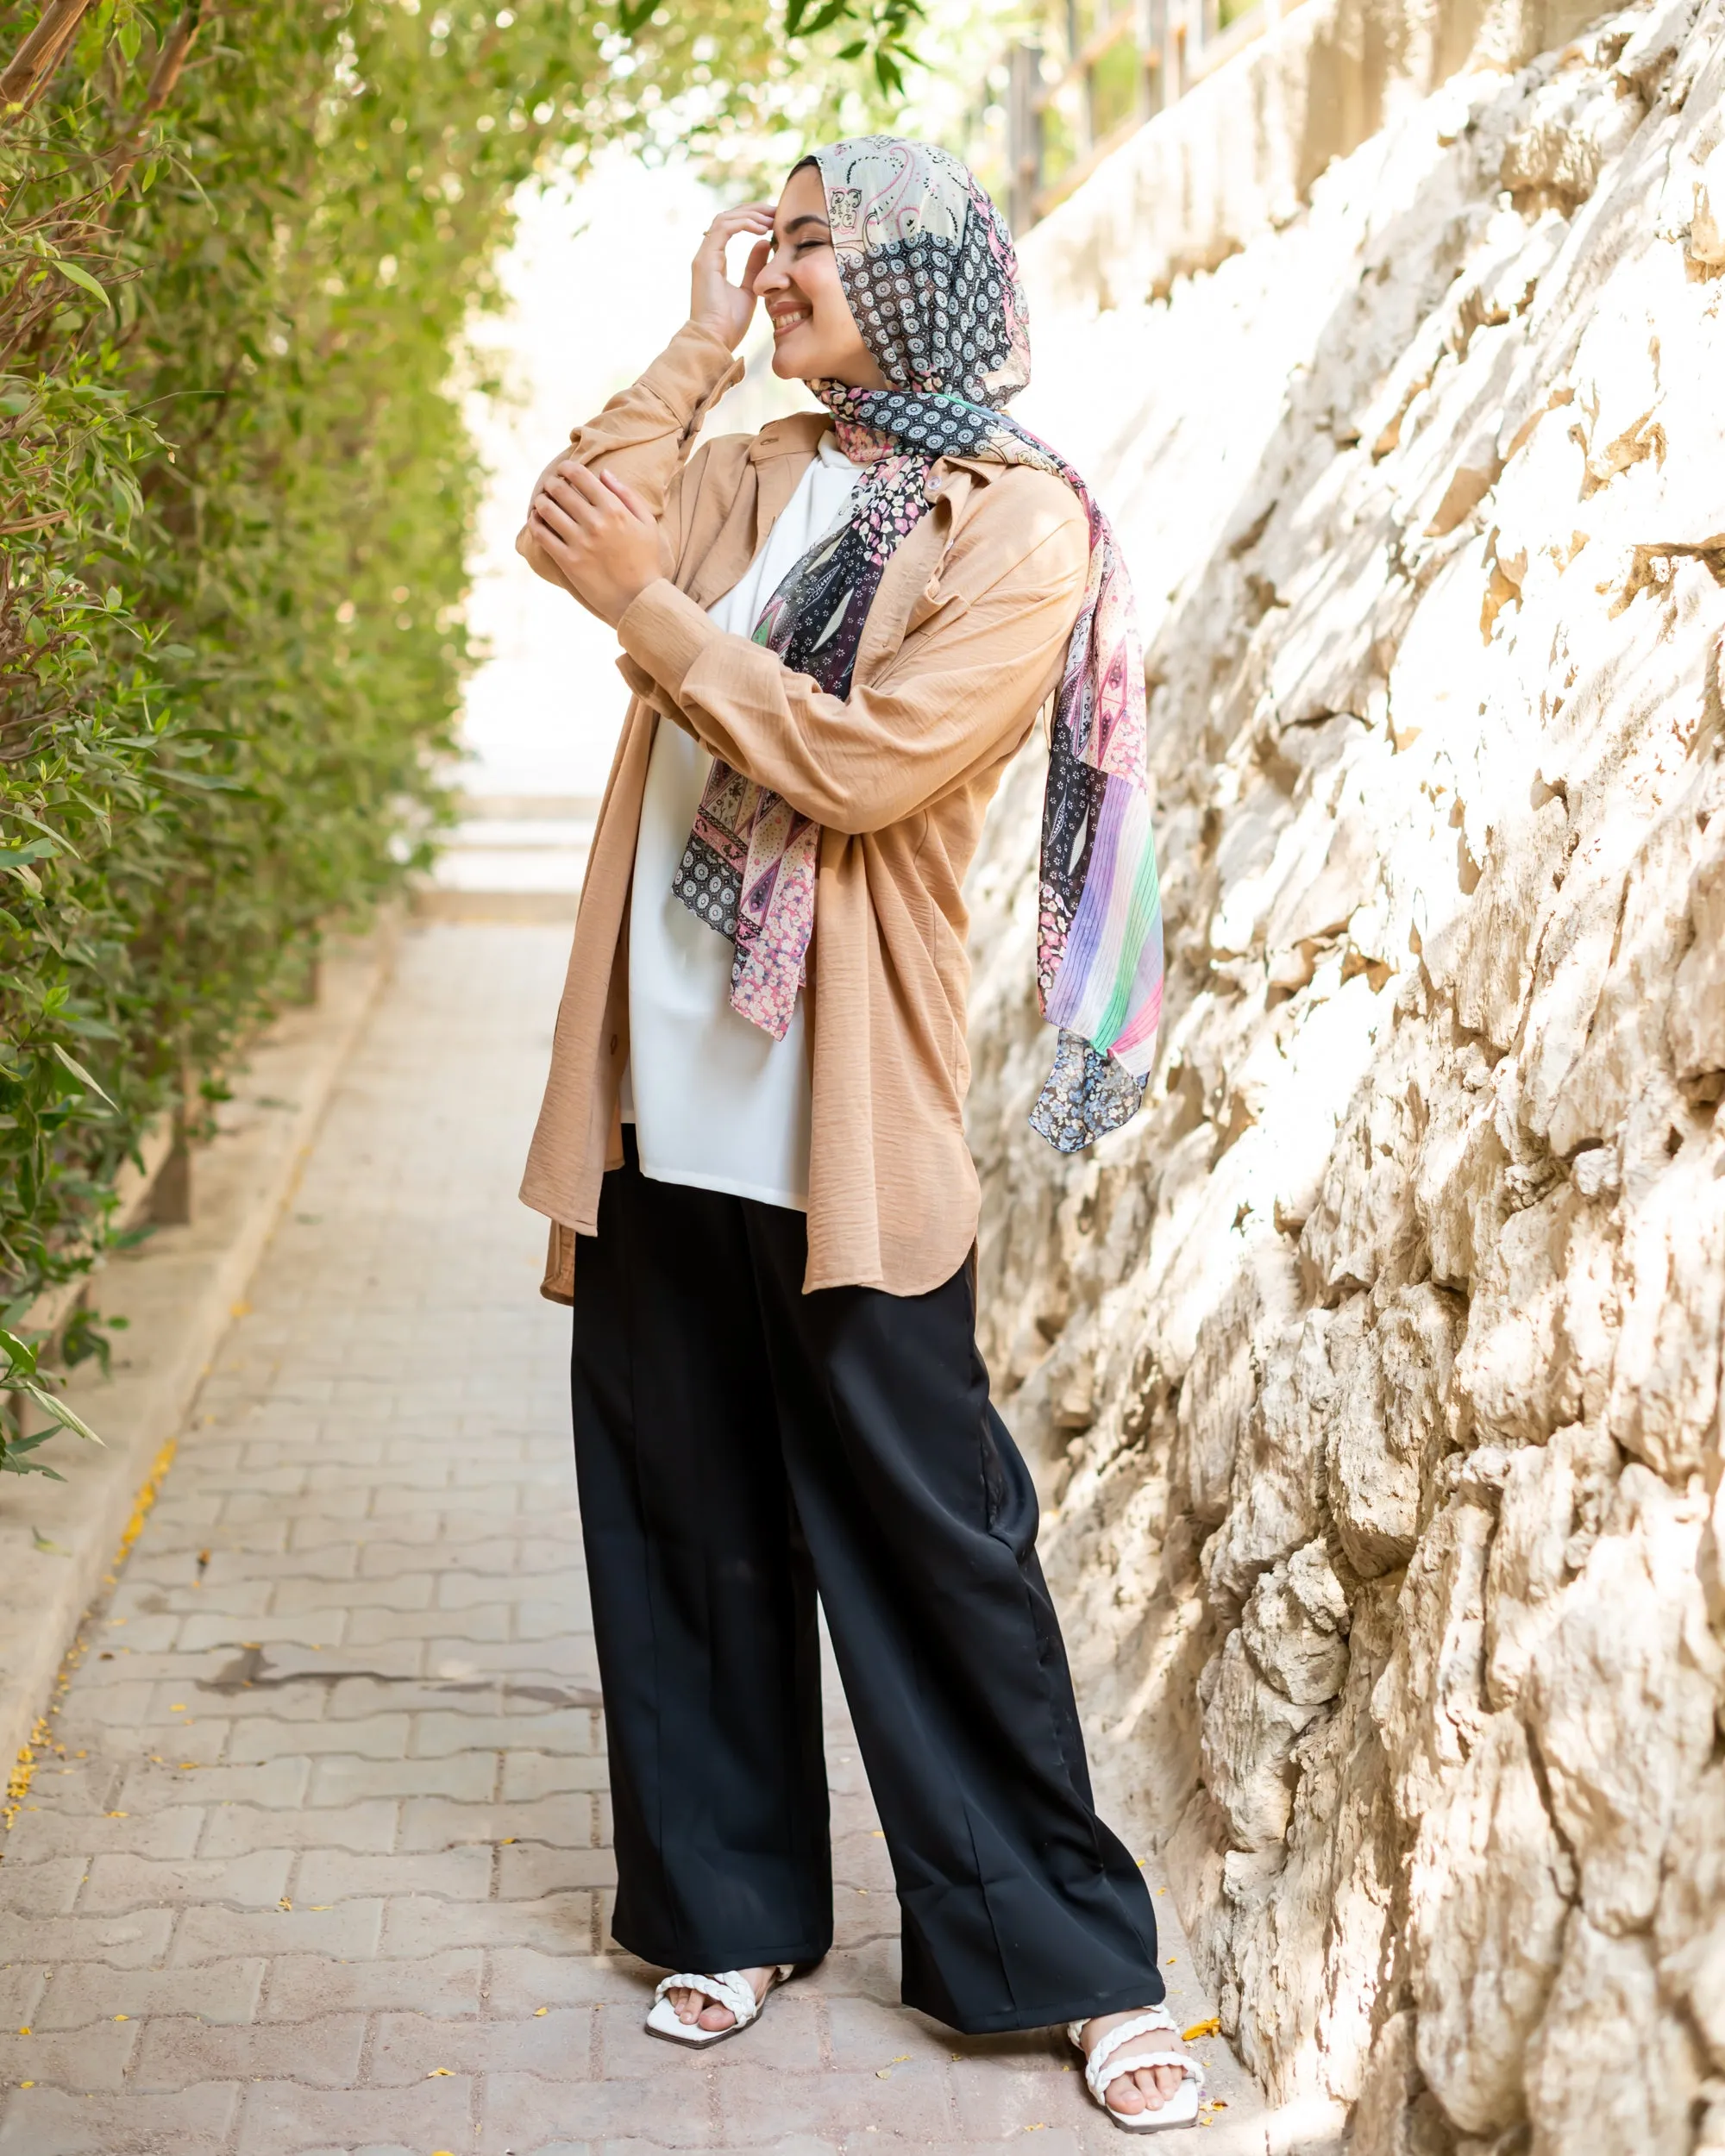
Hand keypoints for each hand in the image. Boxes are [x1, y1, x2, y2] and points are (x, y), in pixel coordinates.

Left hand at [527, 462, 661, 626]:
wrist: (640, 599)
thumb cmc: (646, 560)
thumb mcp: (647, 523)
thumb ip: (627, 495)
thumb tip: (604, 473)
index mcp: (614, 509)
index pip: (581, 476)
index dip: (567, 468)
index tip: (563, 469)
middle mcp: (595, 523)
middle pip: (560, 490)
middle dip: (551, 483)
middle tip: (550, 485)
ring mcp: (580, 542)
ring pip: (547, 510)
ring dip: (541, 501)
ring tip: (542, 501)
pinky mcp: (568, 561)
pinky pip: (542, 536)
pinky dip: (534, 523)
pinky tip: (535, 520)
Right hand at [690, 203, 772, 350]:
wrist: (716, 340)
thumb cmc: (730, 323)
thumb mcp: (750, 289)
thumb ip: (754, 265)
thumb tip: (764, 243)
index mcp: (715, 260)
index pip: (731, 226)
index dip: (752, 218)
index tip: (774, 219)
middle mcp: (707, 254)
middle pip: (728, 217)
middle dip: (753, 210)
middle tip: (775, 211)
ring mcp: (704, 256)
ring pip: (725, 218)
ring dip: (750, 214)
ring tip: (771, 218)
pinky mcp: (705, 260)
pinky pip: (723, 229)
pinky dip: (743, 224)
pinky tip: (761, 229)